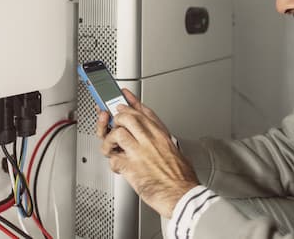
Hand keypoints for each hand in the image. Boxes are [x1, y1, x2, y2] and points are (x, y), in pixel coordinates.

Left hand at [95, 89, 198, 217]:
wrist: (184, 196)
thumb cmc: (183, 180)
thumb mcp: (177, 153)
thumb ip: (163, 144)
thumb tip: (157, 144)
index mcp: (162, 136)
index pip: (144, 112)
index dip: (131, 102)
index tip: (124, 96)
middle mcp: (151, 140)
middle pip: (127, 117)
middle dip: (116, 120)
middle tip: (113, 126)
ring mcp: (140, 152)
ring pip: (117, 133)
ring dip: (109, 141)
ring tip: (112, 149)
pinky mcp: (132, 168)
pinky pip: (113, 158)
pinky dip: (112, 162)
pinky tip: (118, 166)